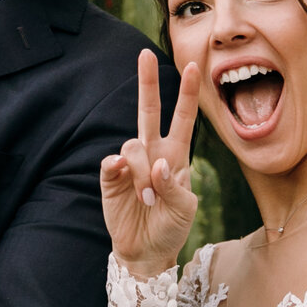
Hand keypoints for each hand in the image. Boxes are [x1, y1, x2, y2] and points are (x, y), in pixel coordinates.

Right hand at [100, 49, 200, 277]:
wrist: (146, 251)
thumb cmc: (171, 227)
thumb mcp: (186, 209)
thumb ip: (174, 185)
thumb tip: (156, 165)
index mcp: (176, 156)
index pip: (183, 119)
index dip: (187, 94)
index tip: (194, 67)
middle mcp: (153, 153)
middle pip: (148, 111)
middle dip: (147, 83)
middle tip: (145, 54)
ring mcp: (130, 164)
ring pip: (133, 145)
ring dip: (142, 172)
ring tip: (147, 199)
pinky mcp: (111, 177)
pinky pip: (112, 162)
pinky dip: (119, 169)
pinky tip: (123, 180)